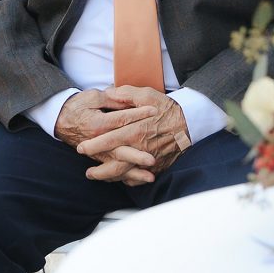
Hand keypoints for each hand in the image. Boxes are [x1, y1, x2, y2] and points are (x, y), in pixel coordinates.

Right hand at [56, 88, 159, 183]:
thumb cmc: (78, 106)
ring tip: (150, 177)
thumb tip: (130, 98)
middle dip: (137, 156)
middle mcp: (99, 142)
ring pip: (118, 166)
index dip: (139, 114)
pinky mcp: (100, 159)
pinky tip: (139, 181)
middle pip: (121, 150)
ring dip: (134, 172)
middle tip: (152, 159)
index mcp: (99, 124)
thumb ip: (113, 98)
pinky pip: (113, 172)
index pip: (122, 119)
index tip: (155, 112)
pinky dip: (126, 178)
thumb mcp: (94, 96)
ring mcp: (99, 153)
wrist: (60, 119)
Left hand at [76, 86, 191, 182]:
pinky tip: (120, 178)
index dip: (94, 145)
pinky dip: (129, 180)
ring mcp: (150, 159)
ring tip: (99, 177)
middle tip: (88, 173)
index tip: (82, 148)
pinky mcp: (158, 166)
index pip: (110, 140)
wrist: (192, 124)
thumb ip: (126, 94)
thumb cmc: (168, 108)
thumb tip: (109, 93)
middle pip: (116, 165)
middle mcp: (142, 148)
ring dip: (111, 178)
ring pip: (127, 174)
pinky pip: (141, 177)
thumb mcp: (147, 95)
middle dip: (99, 171)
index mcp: (136, 130)